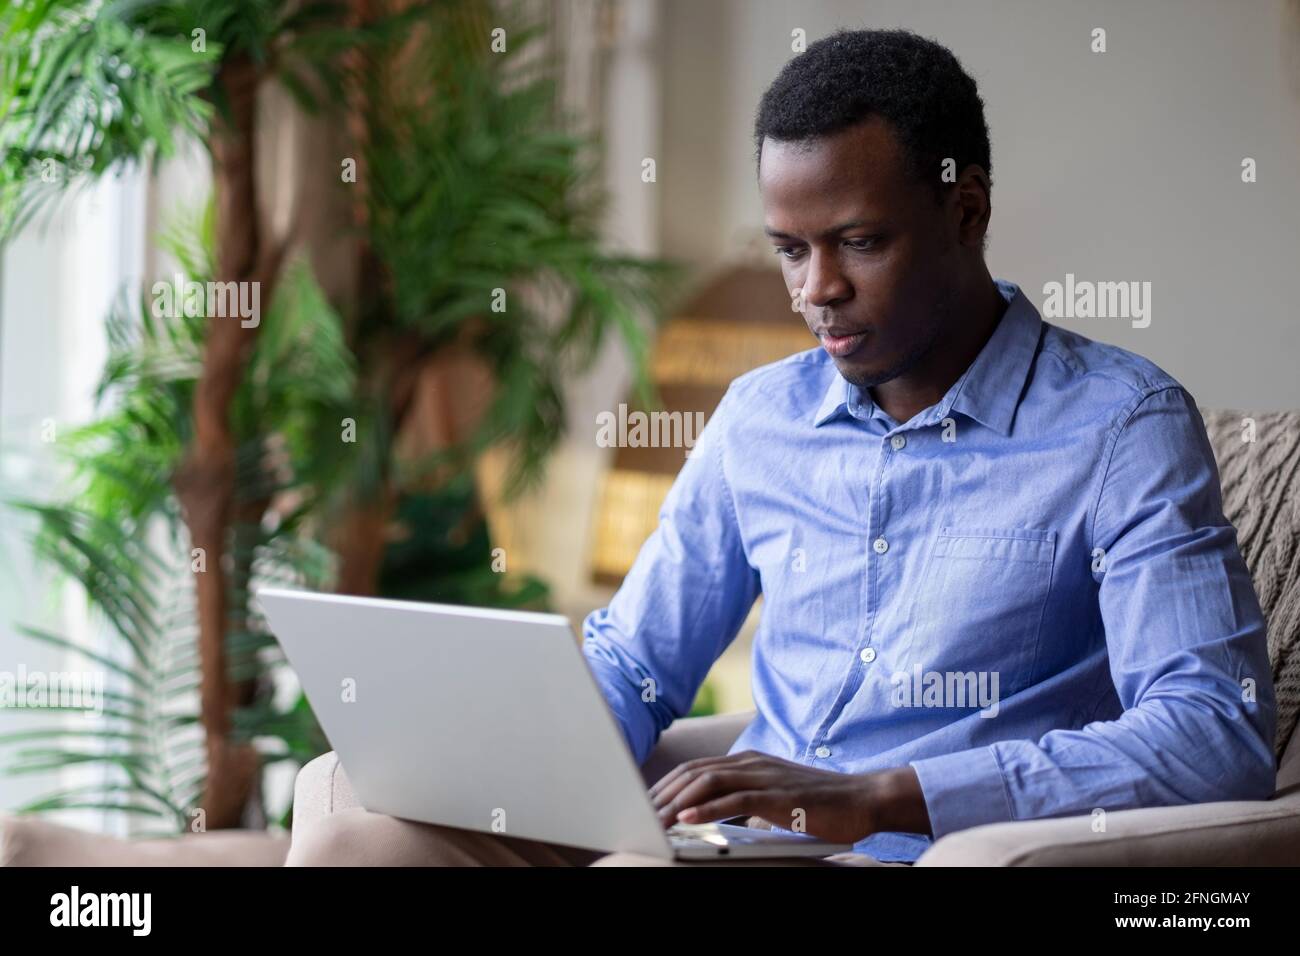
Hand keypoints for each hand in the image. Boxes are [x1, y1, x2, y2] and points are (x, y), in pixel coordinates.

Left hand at [648, 750, 931, 843]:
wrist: (863, 797)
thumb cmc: (820, 803)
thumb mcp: (774, 799)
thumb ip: (745, 801)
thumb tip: (716, 816)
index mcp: (748, 762)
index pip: (697, 769)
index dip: (668, 785)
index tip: (647, 804)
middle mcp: (752, 763)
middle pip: (695, 771)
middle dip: (664, 793)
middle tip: (641, 813)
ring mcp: (765, 776)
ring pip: (709, 781)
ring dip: (679, 801)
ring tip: (657, 818)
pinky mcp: (778, 794)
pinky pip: (736, 799)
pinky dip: (708, 808)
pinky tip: (689, 818)